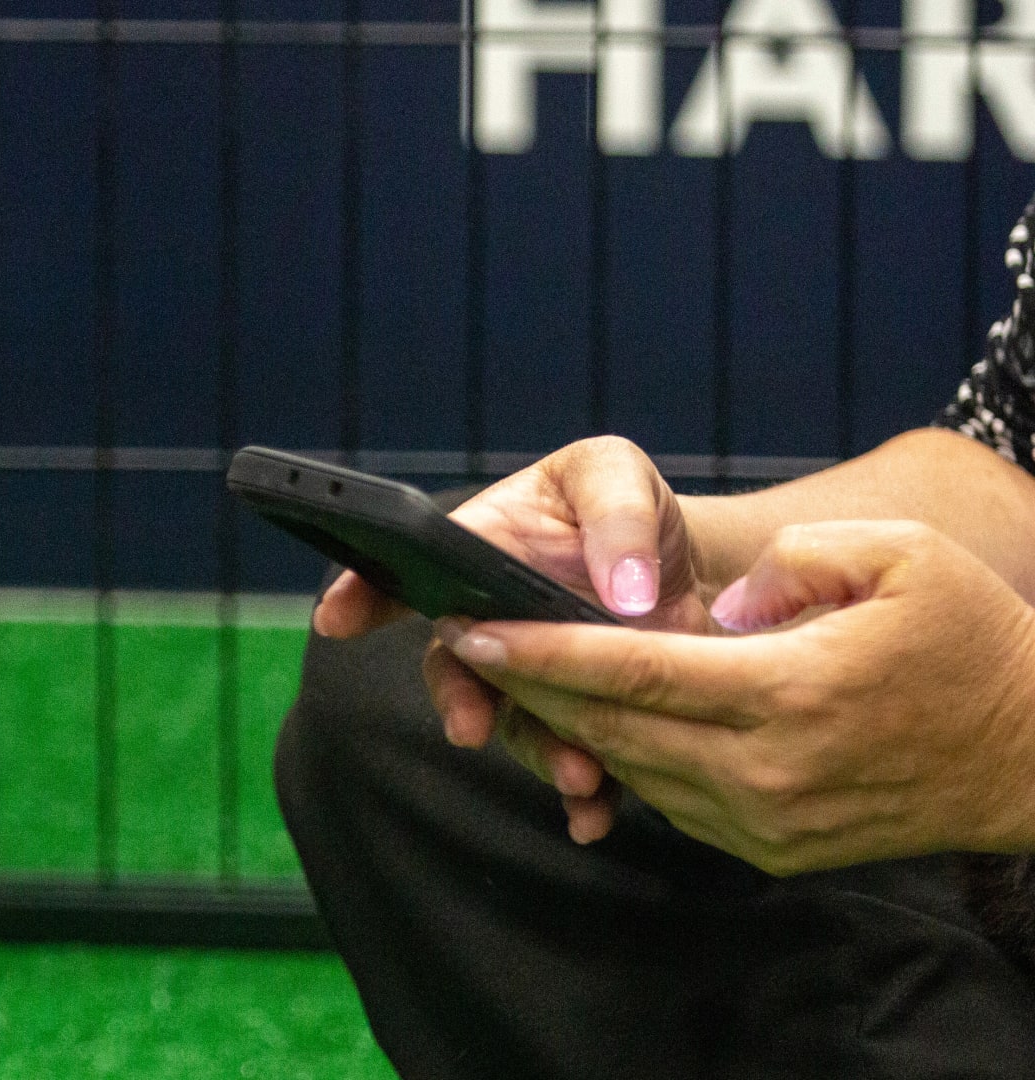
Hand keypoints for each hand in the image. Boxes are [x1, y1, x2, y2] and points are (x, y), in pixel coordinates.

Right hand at [313, 436, 713, 841]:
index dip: (361, 595)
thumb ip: (615, 518)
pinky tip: (595, 815)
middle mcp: (492, 622)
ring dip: (538, 753)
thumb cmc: (622, 503)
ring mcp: (534, 674)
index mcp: (480, 551)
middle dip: (456, 700)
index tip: (335, 621)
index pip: (405, 572)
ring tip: (578, 776)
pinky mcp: (581, 715)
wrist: (681, 564)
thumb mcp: (616, 476)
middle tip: (467, 727)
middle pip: (454, 667)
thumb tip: (624, 594)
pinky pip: (568, 758)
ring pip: (513, 722)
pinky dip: (583, 796)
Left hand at [440, 520, 1034, 873]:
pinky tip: (605, 716)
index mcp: (787, 692)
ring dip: (570, 725)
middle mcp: (763, 770)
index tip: (471, 630)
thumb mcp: (901, 557)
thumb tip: (718, 605)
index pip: (630, 673)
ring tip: (522, 673)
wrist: (1033, 759)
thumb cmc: (970, 641)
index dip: (540, 653)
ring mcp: (763, 821)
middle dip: (529, 687)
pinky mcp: (768, 851)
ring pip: (632, 767)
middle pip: (610, 728)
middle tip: (469, 642)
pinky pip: (671, 799)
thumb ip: (793, 560)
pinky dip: (629, 756)